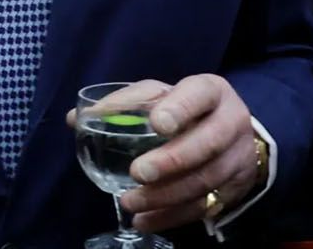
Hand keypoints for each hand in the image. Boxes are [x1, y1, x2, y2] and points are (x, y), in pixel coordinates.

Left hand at [65, 75, 261, 232]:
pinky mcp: (236, 186)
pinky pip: (206, 206)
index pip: (199, 95)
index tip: (157, 123)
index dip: (180, 109)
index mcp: (211, 91)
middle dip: (171, 160)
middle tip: (137, 172)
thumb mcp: (159, 95)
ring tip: (130, 202)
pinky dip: (172, 216)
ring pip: (206, 180)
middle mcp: (232, 122)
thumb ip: (123, 104)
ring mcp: (239, 156)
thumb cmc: (184, 108)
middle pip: (207, 143)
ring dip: (166, 195)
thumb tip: (74, 119)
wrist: (232, 131)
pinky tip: (145, 221)